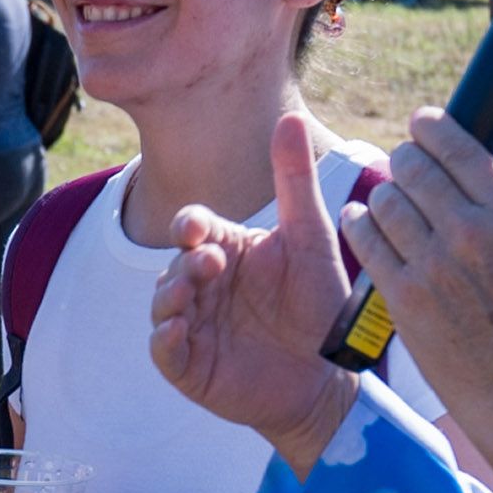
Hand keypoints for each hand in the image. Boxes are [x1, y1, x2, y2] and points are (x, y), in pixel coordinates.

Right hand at [149, 112, 369, 471]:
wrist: (330, 375)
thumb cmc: (319, 305)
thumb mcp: (310, 238)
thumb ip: (295, 181)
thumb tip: (291, 117)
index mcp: (227, 250)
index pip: (194, 228)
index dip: (190, 225)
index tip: (197, 228)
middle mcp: (203, 285)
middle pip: (174, 263)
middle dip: (185, 262)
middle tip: (210, 265)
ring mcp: (192, 325)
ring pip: (161, 303)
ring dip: (169, 296)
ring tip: (189, 295)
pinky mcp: (189, 366)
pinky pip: (163, 350)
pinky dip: (164, 340)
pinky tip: (178, 332)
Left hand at [340, 109, 492, 471]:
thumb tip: (470, 179)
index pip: (459, 145)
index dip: (431, 128)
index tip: (420, 124)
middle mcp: (474, 228)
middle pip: (415, 166)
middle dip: (404, 162)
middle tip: (402, 169)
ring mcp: (435, 262)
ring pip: (385, 198)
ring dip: (381, 196)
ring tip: (384, 203)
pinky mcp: (404, 296)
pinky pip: (365, 238)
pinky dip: (358, 223)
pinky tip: (358, 221)